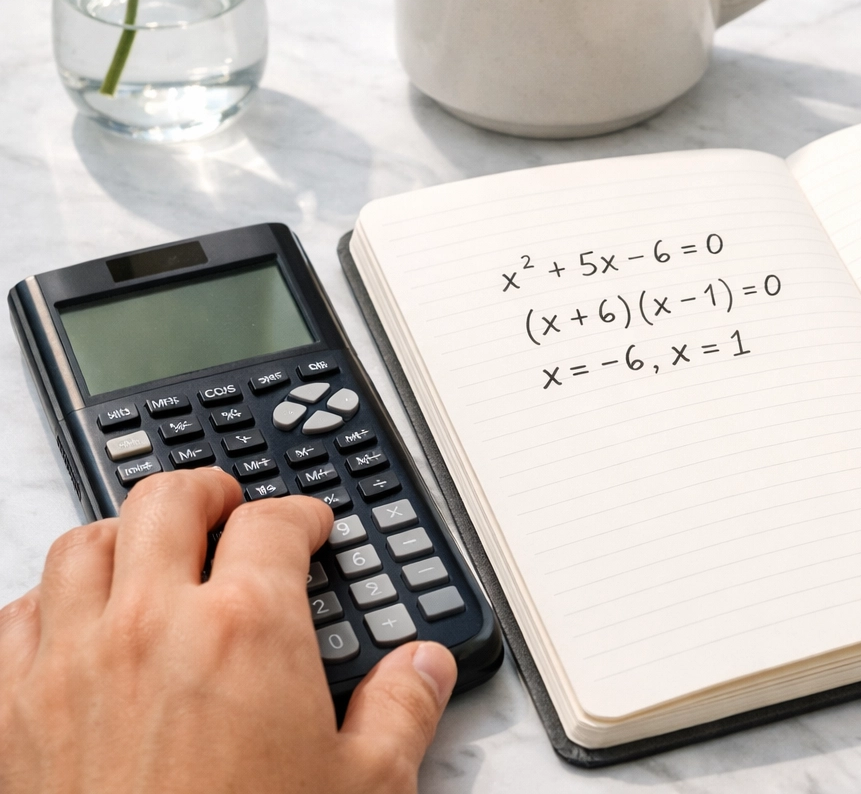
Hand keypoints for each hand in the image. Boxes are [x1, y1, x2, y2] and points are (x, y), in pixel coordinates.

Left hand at [0, 469, 457, 792]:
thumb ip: (402, 711)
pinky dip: (46, 601)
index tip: (309, 528)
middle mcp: (151, 626)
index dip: (300, 515)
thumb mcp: (365, 789)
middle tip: (229, 505)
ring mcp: (68, 664)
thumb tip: (423, 667)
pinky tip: (73, 619)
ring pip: (82, 545)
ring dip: (123, 533)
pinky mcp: (8, 713)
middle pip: (167, 502)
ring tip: (151, 545)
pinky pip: (15, 617)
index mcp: (247, 630)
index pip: (273, 523)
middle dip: (207, 492)